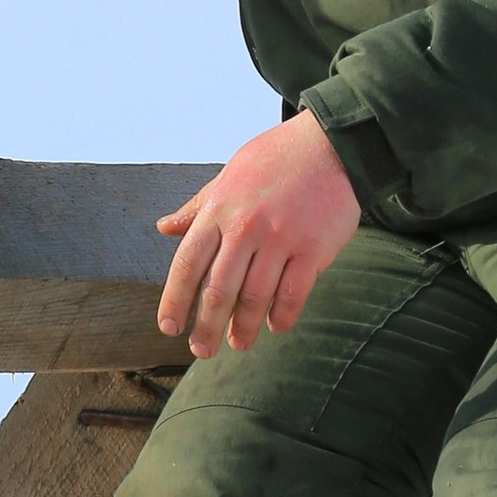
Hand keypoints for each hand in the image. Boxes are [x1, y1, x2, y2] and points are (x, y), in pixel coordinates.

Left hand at [155, 114, 359, 357]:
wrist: (332, 145)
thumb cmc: (277, 159)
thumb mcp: (229, 175)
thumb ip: (198, 206)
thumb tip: (164, 227)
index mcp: (219, 209)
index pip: (187, 264)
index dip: (175, 301)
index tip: (170, 327)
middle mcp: (245, 227)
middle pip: (218, 290)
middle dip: (207, 327)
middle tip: (202, 351)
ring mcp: (280, 239)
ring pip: (255, 298)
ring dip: (245, 328)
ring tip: (239, 343)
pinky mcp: (313, 249)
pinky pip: (293, 294)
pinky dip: (282, 316)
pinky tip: (276, 326)